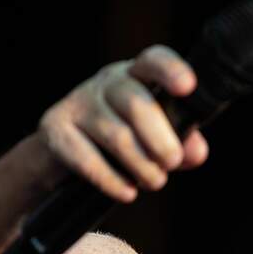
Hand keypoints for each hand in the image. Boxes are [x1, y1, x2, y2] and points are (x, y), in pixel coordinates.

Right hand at [38, 44, 210, 202]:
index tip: (188, 87)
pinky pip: (89, 160)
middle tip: (171, 162)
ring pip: (117, 136)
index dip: (170, 71)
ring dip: (142, 166)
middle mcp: (105, 83)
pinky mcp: (55, 129)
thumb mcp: (153, 139)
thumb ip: (179, 142)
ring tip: (154, 182)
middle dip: (161, 140)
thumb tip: (197, 151)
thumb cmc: (117, 144)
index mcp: (134, 76)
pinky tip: (128, 193)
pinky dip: (113, 181)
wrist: (61, 158)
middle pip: (137, 104)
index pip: (152, 61)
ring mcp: (77, 103)